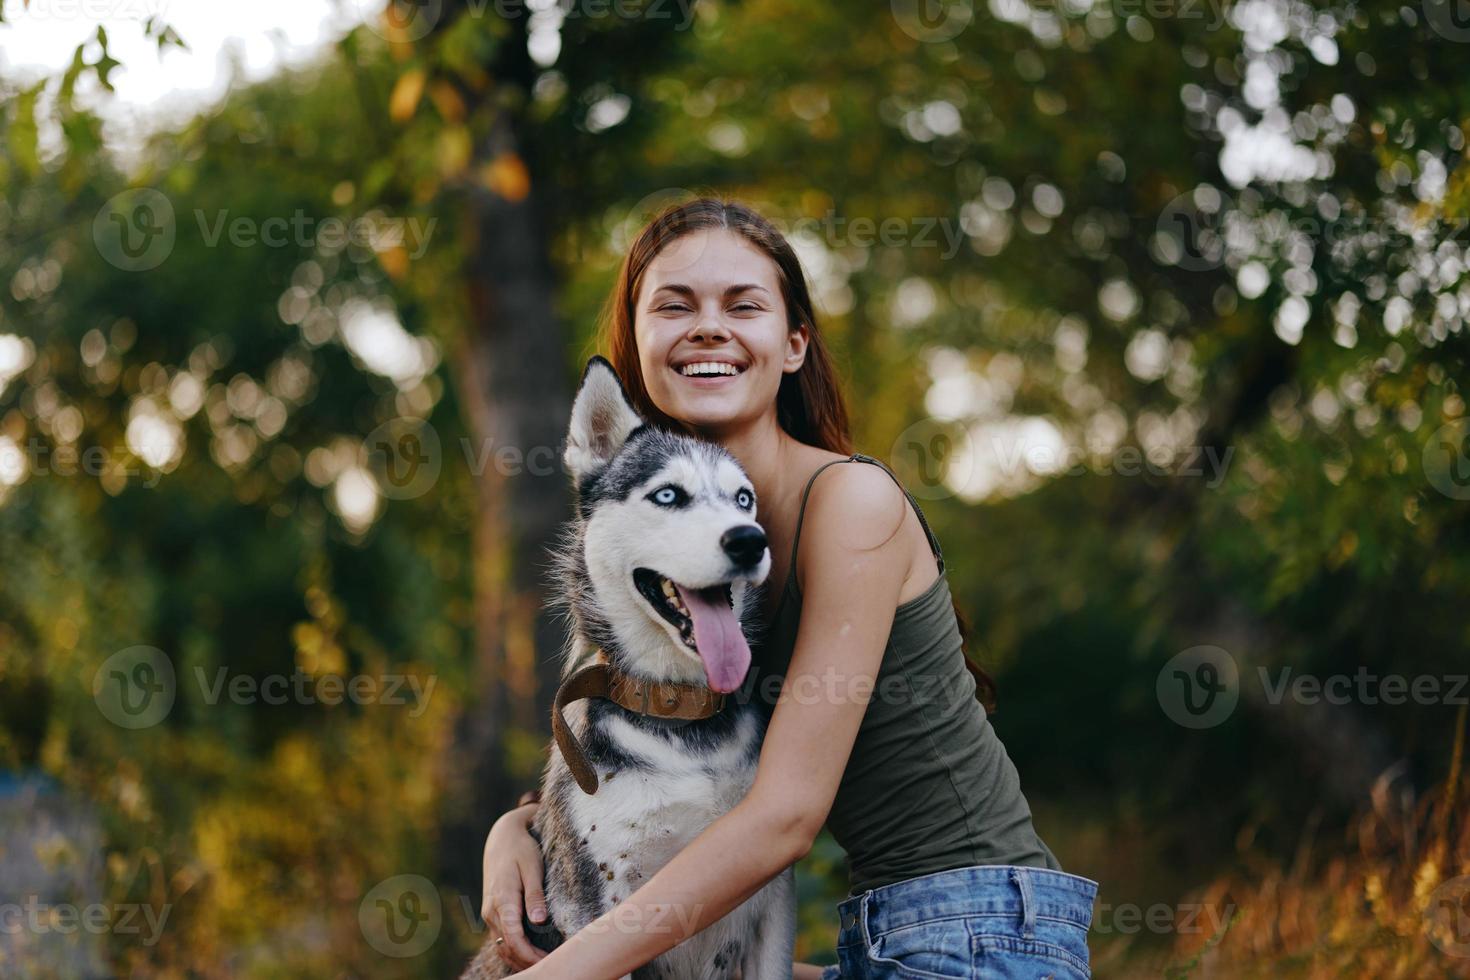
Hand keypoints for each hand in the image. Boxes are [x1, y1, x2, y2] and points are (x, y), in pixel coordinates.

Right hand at [480, 798, 548, 968]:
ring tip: (545, 963)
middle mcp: (491, 911)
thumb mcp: (532, 867)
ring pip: (502, 946)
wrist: (502, 837)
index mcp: (502, 900)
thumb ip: (534, 895)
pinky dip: (513, 951)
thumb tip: (539, 920)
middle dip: (528, 961)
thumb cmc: (521, 849)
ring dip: (520, 959)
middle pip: (507, 947)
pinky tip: (530, 954)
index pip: (514, 938)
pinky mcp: (492, 913)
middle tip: (553, 965)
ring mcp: (489, 913)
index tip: (550, 961)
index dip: (530, 955)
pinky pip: (500, 939)